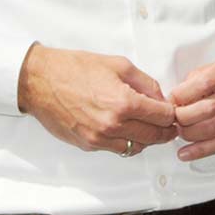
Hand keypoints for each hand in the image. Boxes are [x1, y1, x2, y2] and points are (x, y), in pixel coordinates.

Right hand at [16, 43, 176, 154]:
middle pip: (153, 136)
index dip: (171, 114)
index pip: (162, 117)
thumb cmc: (76, 68)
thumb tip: (161, 98)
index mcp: (123, 103)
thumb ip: (145, 82)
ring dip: (146, 139)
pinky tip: (126, 129)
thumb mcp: (119, 65)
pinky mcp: (87, 145)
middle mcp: (112, 125)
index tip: (173, 111)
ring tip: (149, 127)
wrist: (40, 81)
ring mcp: (99, 139)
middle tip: (170, 124)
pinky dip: (126, 142)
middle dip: (165, 130)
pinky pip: (116, 149)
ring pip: (135, 147)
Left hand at [172, 53, 214, 161]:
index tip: (170, 100)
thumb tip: (176, 98)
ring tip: (179, 132)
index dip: (183, 95)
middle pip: (209, 109)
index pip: (205, 83)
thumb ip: (199, 78)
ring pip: (214, 129)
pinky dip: (202, 150)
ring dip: (190, 134)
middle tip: (172, 119)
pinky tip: (187, 152)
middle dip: (184, 118)